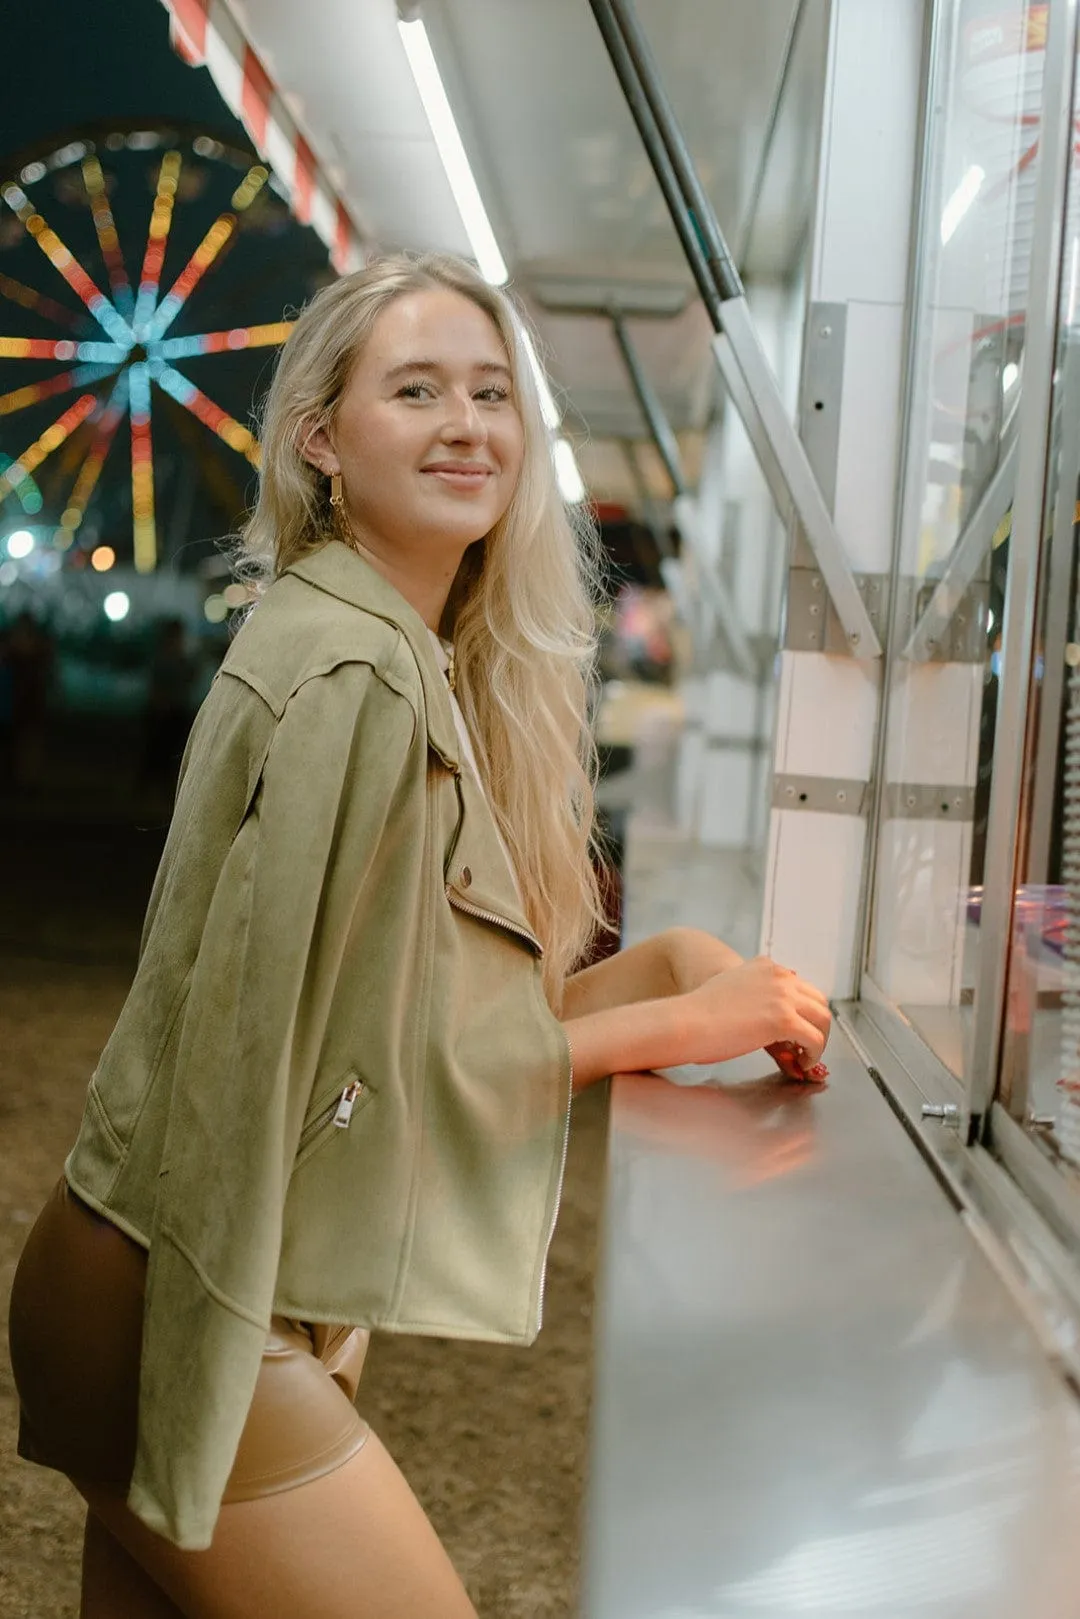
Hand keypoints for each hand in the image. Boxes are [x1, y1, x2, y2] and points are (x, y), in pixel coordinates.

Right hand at [683, 956, 830, 1068]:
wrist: (685, 1022)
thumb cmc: (699, 1013)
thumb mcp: (731, 989)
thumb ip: (754, 994)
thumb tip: (769, 1017)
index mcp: (766, 966)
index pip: (801, 987)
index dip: (803, 1012)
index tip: (798, 1030)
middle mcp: (779, 976)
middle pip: (819, 1001)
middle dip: (816, 1025)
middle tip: (806, 1046)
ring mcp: (783, 997)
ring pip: (823, 1019)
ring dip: (819, 1040)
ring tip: (806, 1056)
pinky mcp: (784, 1020)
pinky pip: (814, 1039)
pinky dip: (813, 1054)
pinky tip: (802, 1062)